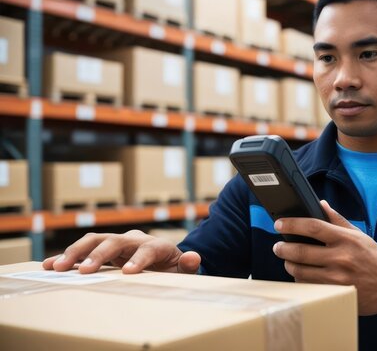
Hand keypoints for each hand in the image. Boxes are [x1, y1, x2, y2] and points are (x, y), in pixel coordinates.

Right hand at [42, 229, 200, 274]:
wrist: (162, 260)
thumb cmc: (172, 267)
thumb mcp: (182, 268)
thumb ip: (188, 264)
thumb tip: (194, 257)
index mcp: (156, 245)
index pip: (148, 248)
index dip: (139, 259)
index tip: (128, 272)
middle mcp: (134, 239)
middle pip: (114, 241)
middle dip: (99, 255)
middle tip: (85, 271)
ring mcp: (117, 242)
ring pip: (94, 241)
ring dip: (75, 252)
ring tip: (58, 267)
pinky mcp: (103, 249)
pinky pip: (82, 250)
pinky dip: (66, 256)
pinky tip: (48, 266)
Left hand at [272, 200, 376, 327]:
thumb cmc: (374, 258)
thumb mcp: (359, 235)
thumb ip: (338, 220)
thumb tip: (321, 204)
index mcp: (346, 239)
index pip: (313, 227)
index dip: (292, 224)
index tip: (279, 223)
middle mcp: (341, 258)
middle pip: (301, 251)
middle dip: (283, 248)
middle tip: (278, 246)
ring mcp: (337, 278)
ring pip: (300, 271)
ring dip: (289, 264)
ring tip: (288, 260)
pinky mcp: (335, 293)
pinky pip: (308, 286)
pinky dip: (300, 279)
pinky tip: (301, 274)